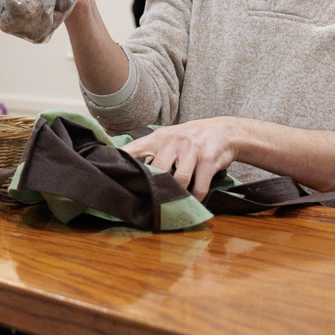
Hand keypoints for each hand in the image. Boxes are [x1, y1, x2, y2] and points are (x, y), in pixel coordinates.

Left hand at [126, 118, 242, 199]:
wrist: (224, 132)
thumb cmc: (190, 139)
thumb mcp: (169, 138)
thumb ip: (151, 152)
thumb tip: (130, 172)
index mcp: (159, 137)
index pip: (134, 148)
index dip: (122, 161)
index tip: (110, 174)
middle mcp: (174, 141)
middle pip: (157, 168)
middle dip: (154, 186)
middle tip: (150, 200)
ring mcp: (192, 150)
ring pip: (179, 179)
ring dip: (177, 194)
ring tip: (174, 202)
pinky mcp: (208, 161)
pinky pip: (198, 186)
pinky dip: (195, 198)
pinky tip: (192, 201)